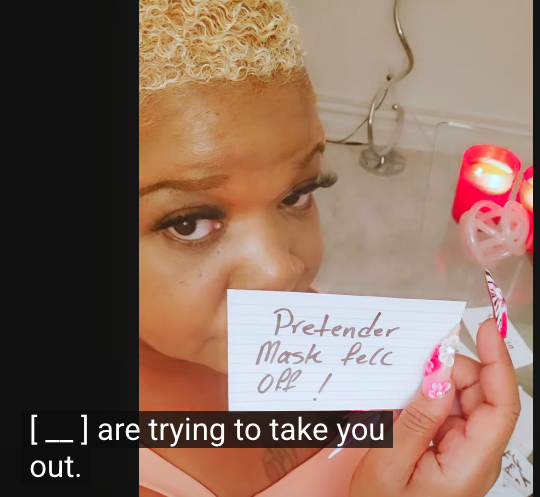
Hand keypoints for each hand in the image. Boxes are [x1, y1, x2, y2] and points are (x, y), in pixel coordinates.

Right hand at [350, 319, 520, 496]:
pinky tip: (408, 398)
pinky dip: (429, 396)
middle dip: (453, 369)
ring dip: (438, 383)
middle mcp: (476, 454)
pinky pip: (447, 410)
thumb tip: (438, 373)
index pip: (501, 404)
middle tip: (419, 361)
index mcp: (470, 462)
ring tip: (405, 386)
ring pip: (463, 399)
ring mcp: (464, 450)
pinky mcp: (450, 447)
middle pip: (482, 394)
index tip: (487, 329)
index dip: (497, 362)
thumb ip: (417, 417)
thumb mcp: (390, 462)